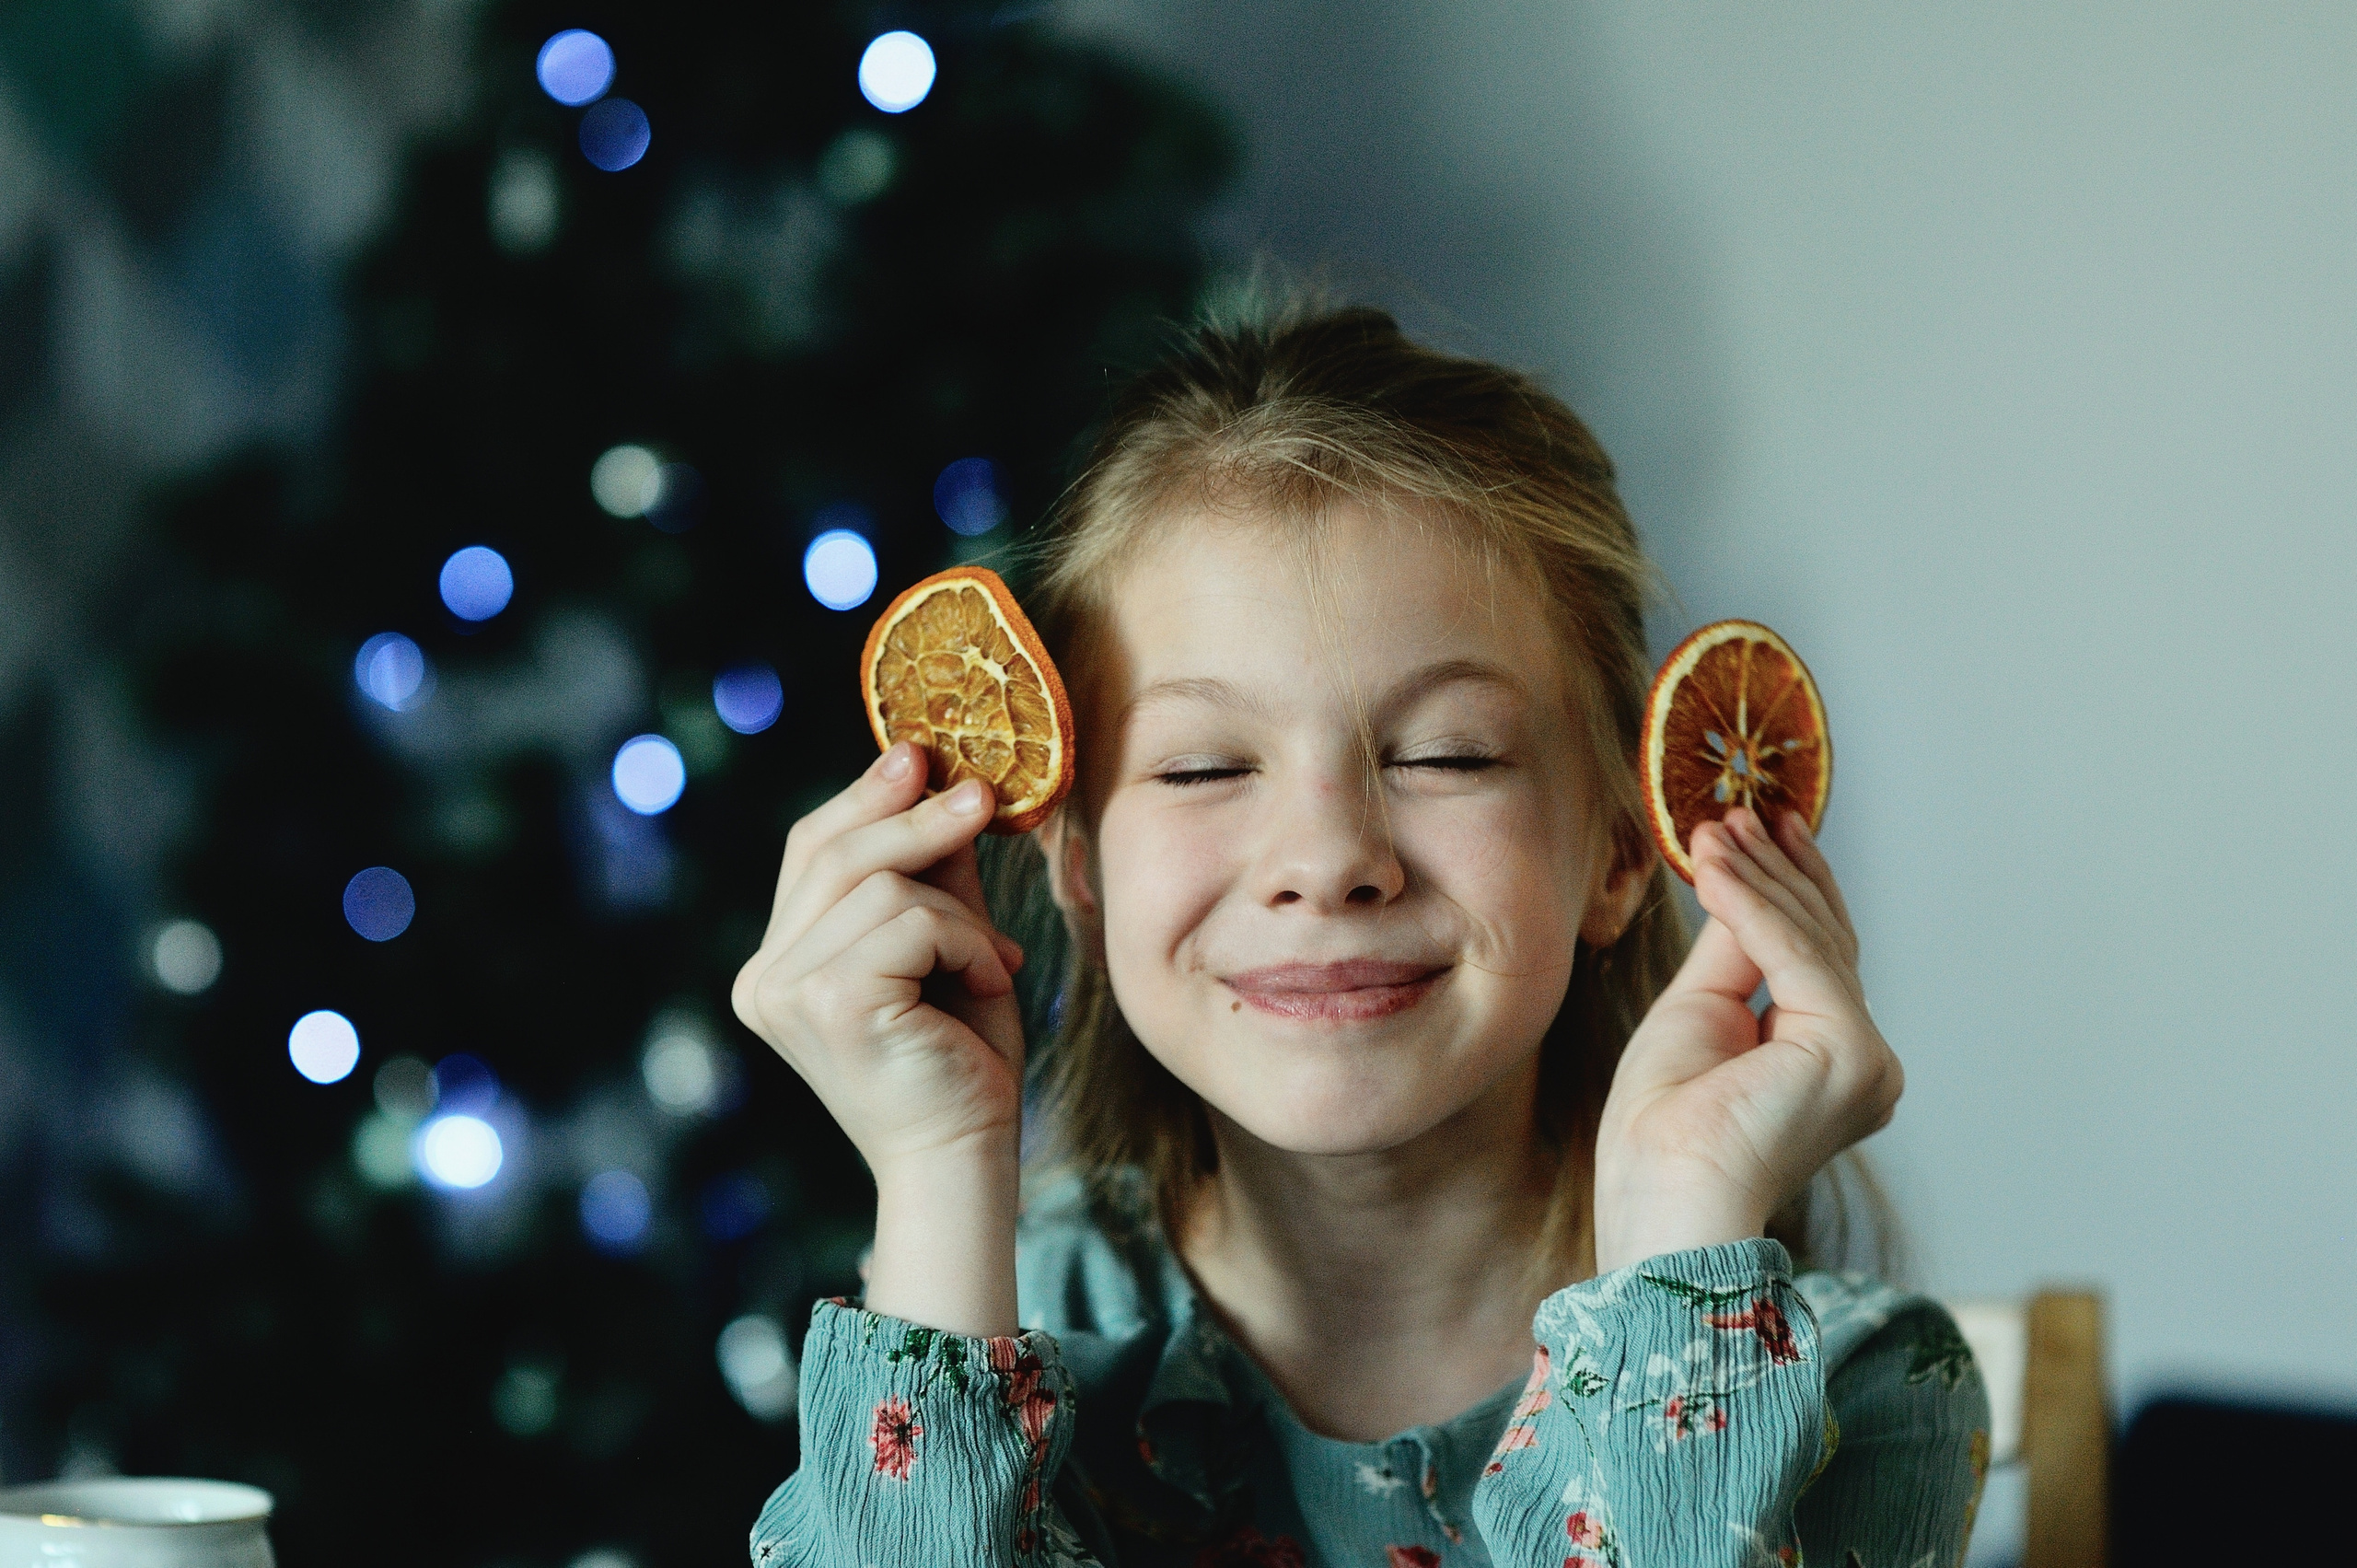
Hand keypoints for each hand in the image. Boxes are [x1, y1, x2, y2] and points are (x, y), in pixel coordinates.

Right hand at [731, 741, 1026, 1332]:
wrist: (967, 1158)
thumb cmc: (960, 1060)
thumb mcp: (946, 945)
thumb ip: (932, 875)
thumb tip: (939, 776)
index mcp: (776, 966)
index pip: (811, 850)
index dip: (864, 796)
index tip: (919, 756)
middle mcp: (763, 978)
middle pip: (835, 851)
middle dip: (915, 817)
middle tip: (984, 797)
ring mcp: (786, 991)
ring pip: (883, 885)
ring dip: (960, 917)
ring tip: (994, 965)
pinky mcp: (828, 1002)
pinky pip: (910, 922)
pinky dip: (966, 944)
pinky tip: (989, 985)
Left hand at [1591, 807, 1901, 1274]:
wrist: (1662, 1198)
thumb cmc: (1664, 1132)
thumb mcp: (1698, 1015)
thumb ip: (1733, 954)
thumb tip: (1739, 883)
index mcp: (1830, 1062)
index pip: (1816, 954)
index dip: (1787, 885)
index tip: (1757, 828)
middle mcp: (1862, 1063)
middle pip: (1822, 940)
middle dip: (1776, 870)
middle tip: (1738, 813)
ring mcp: (1864, 1060)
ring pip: (1812, 940)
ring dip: (1758, 875)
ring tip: (1717, 828)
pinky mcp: (1850, 1053)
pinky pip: (1795, 957)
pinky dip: (1751, 904)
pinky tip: (1716, 865)